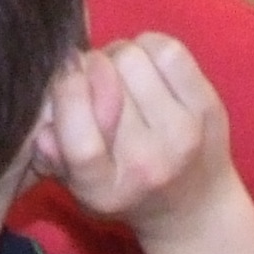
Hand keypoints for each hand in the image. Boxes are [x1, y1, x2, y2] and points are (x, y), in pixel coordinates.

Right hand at [32, 34, 236, 252]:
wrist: (194, 207)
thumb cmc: (124, 190)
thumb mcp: (77, 187)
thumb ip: (51, 152)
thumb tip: (45, 114)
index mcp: (105, 189)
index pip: (80, 140)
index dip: (66, 95)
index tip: (64, 78)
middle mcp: (146, 164)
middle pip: (104, 80)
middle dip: (89, 67)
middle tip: (94, 79)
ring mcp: (182, 133)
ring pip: (132, 57)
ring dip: (118, 56)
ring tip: (121, 75)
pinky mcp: (208, 106)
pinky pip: (167, 50)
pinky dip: (149, 46)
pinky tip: (147, 66)